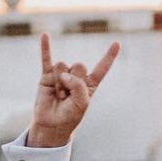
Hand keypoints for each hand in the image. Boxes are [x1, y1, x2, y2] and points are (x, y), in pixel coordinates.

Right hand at [27, 31, 121, 147]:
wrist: (52, 125)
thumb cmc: (70, 116)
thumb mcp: (82, 103)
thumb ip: (78, 85)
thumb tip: (63, 73)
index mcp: (89, 84)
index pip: (101, 68)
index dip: (109, 56)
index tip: (116, 44)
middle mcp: (76, 77)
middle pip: (79, 65)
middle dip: (73, 81)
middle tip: (68, 96)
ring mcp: (61, 75)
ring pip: (63, 66)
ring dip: (60, 83)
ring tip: (58, 95)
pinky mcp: (47, 76)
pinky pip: (46, 58)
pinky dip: (45, 47)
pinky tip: (44, 35)